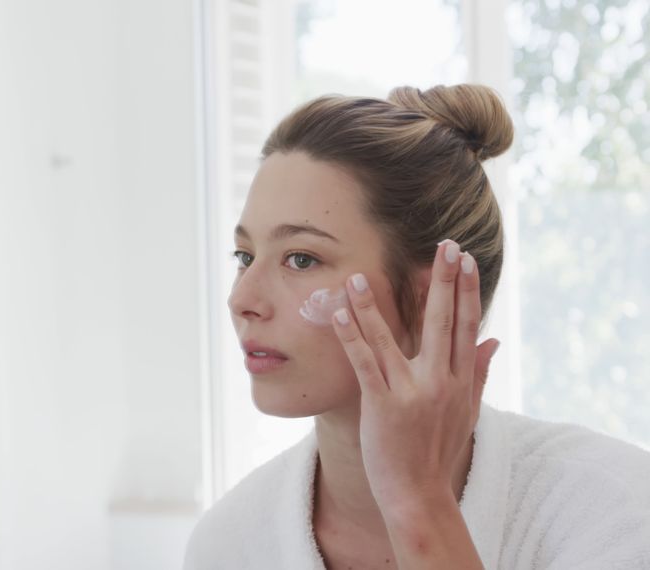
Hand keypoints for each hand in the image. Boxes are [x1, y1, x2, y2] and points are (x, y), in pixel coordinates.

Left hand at [331, 239, 500, 513]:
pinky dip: (351, 335)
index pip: (466, 324)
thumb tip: (494, 338)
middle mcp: (439, 381)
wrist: (419, 494)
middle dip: (443, 282)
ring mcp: (411, 392)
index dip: (466, 289)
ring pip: (391, 338)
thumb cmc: (437, 451)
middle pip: (442, 322)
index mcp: (459, 380)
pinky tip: (338, 312)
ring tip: (358, 275)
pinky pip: (364, 362)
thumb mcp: (466, 410)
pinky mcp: (382, 404)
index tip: (465, 259)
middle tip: (444, 245)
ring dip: (372, 304)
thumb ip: (477, 372)